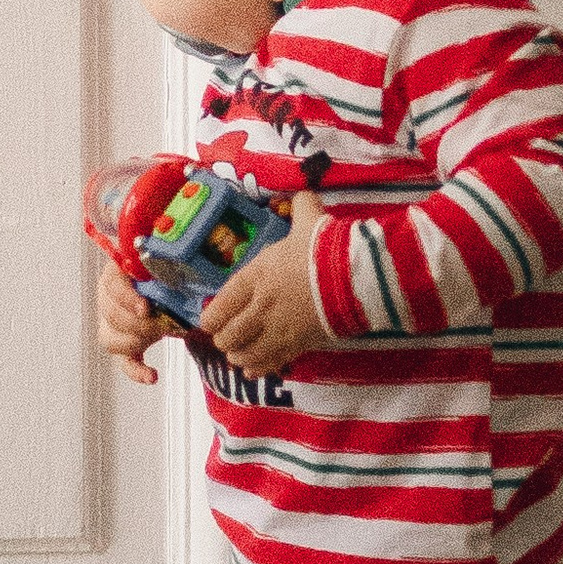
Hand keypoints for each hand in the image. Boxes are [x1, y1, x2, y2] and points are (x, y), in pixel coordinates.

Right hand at [96, 248, 173, 386]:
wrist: (170, 288)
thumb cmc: (165, 273)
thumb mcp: (165, 264)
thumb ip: (165, 262)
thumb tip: (179, 264)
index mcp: (115, 275)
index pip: (112, 286)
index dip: (127, 298)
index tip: (145, 308)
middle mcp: (107, 300)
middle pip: (111, 316)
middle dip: (138, 323)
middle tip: (161, 323)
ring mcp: (112, 325)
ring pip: (110, 339)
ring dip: (135, 341)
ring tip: (158, 335)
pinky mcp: (124, 347)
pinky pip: (124, 363)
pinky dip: (137, 372)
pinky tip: (152, 376)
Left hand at [200, 192, 329, 378]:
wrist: (353, 276)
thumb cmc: (324, 247)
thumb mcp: (309, 220)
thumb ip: (302, 208)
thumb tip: (307, 194)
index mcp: (255, 276)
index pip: (220, 306)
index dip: (211, 318)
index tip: (209, 322)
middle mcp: (259, 307)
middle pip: (228, 336)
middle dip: (224, 339)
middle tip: (227, 337)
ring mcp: (277, 330)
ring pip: (245, 354)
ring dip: (239, 355)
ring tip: (239, 353)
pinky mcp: (298, 346)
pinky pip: (269, 364)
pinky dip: (258, 368)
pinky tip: (254, 370)